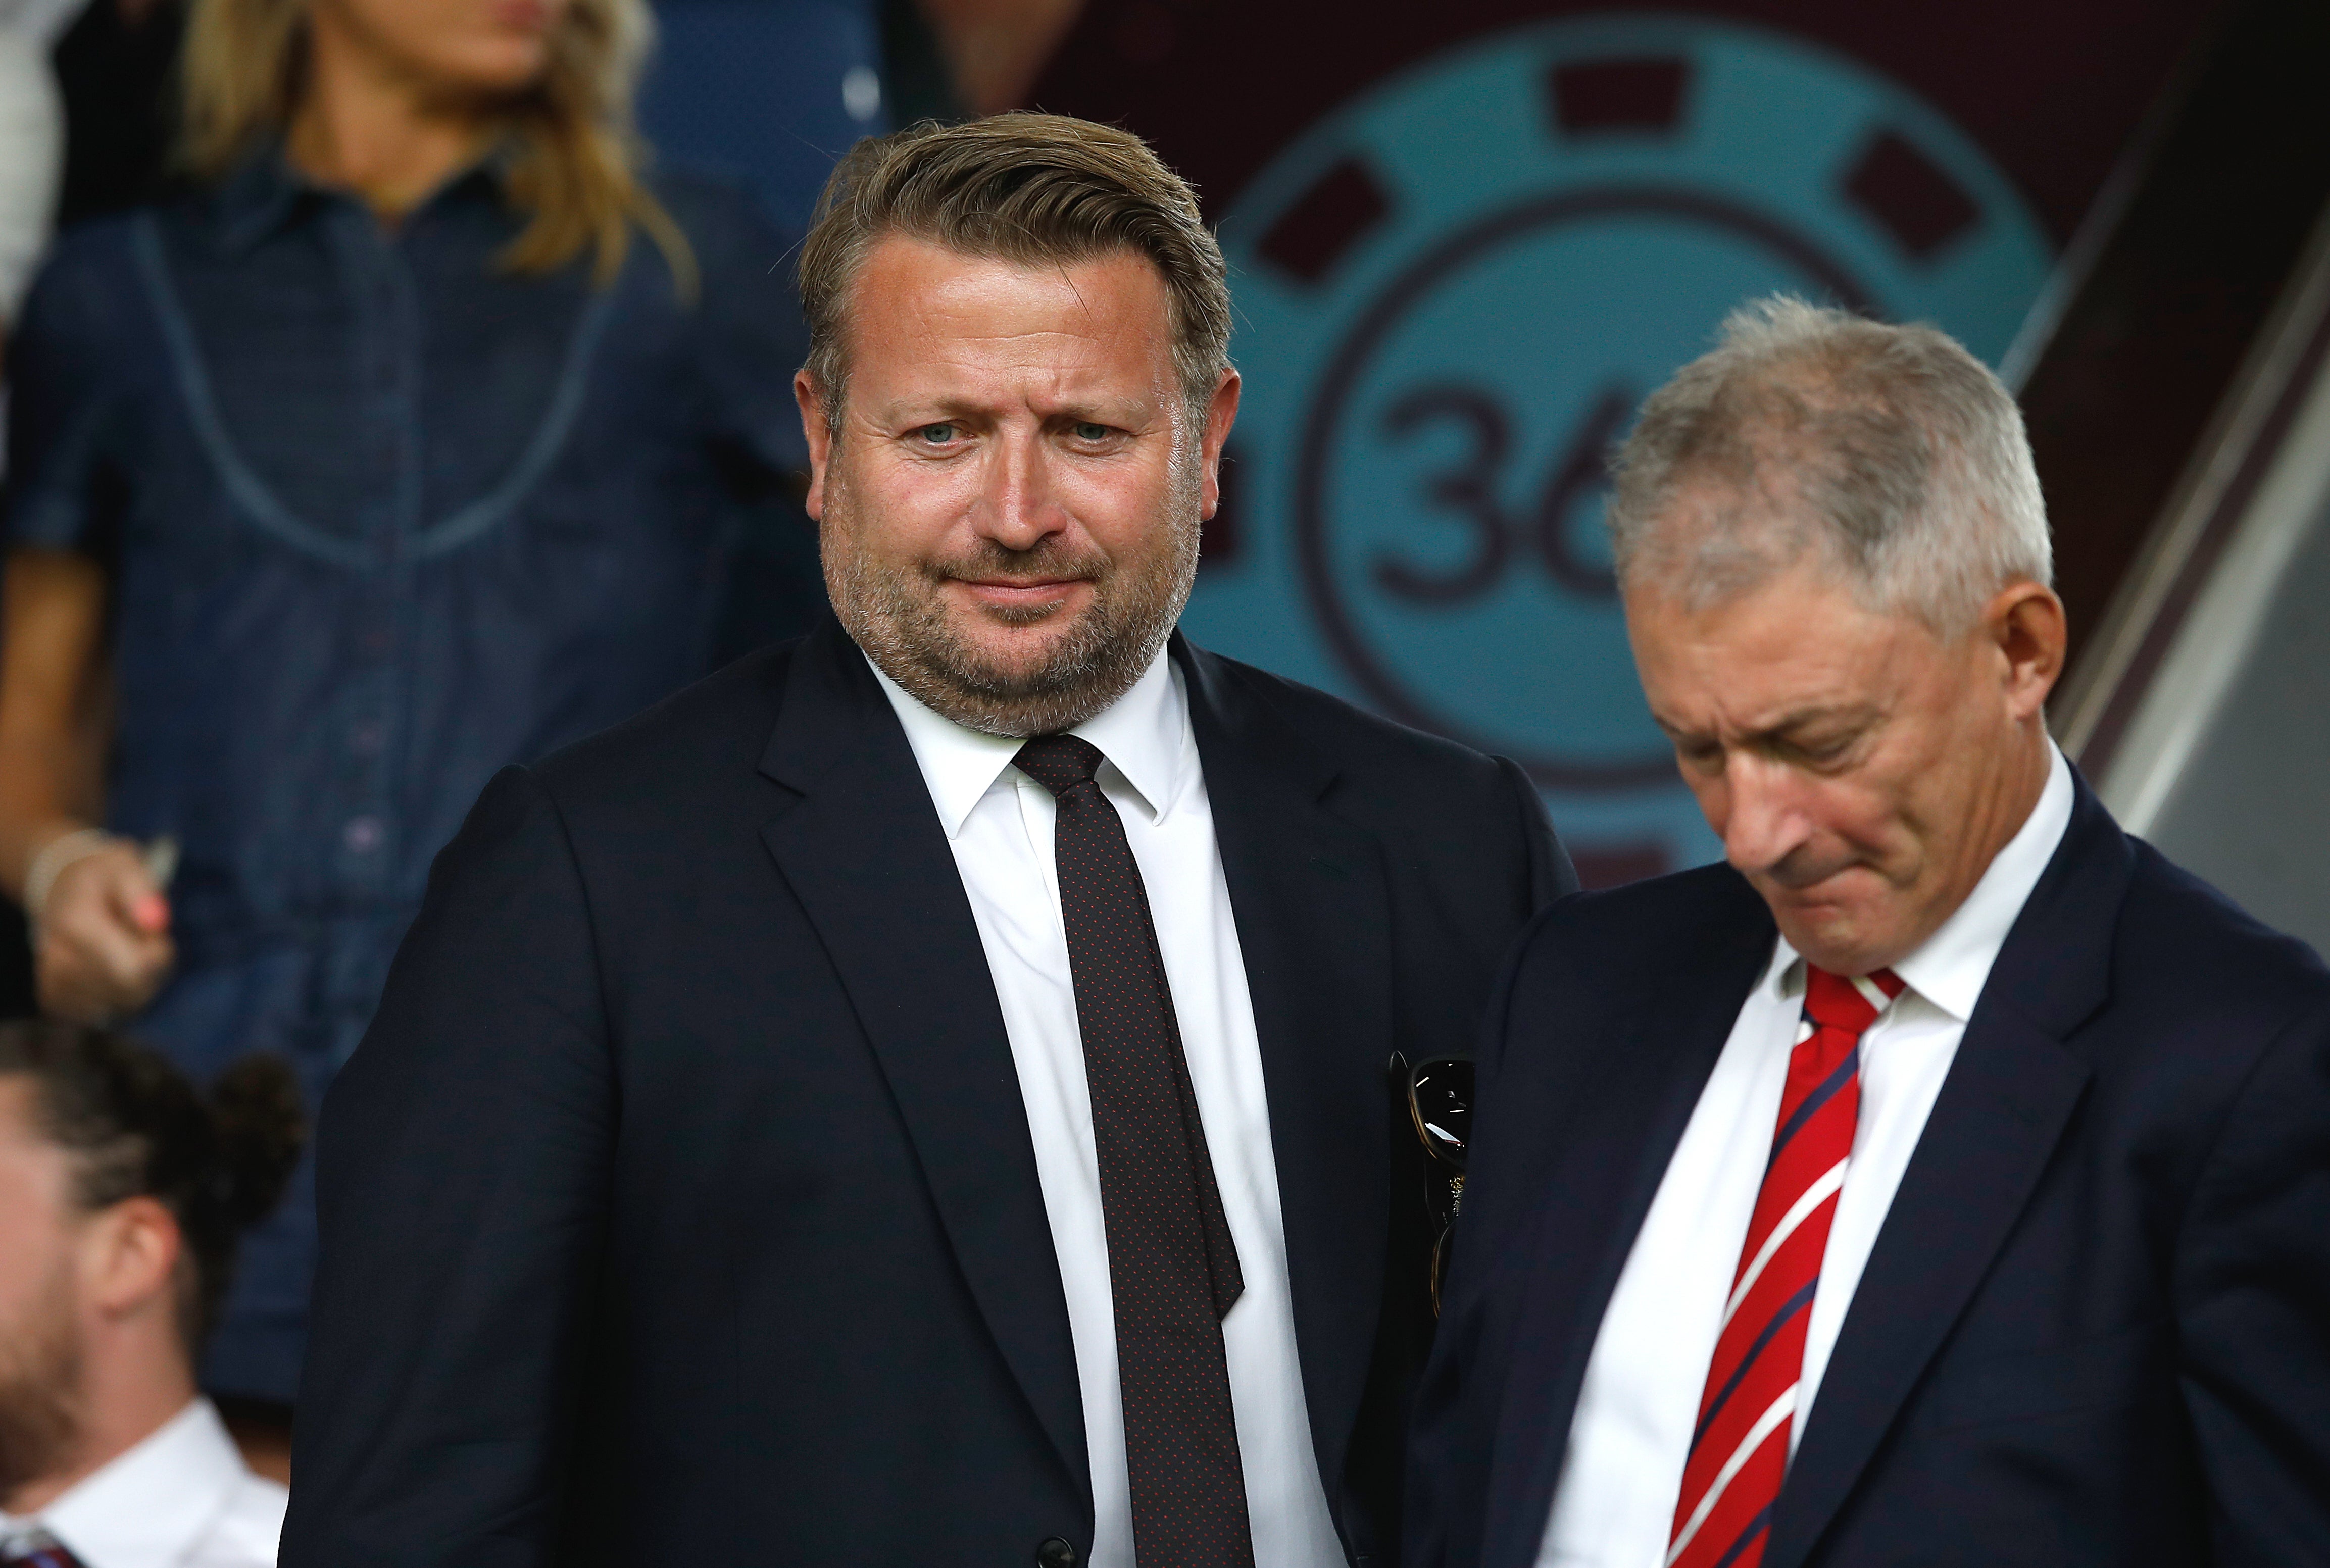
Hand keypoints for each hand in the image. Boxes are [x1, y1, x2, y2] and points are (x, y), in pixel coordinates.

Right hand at [35, 840, 174, 1023]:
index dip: (158, 955)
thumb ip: (142, 891)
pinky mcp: (54, 997)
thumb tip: (156, 921)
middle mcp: (57, 957)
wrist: (66, 890)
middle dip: (149, 971)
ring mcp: (53, 980)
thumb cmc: (103, 878)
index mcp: (76, 924)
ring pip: (118, 1006)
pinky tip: (110, 968)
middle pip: (129, 992)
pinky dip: (115, 994)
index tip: (156, 934)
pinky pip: (100, 1012)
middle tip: (143, 942)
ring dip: (135, 983)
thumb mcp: (125, 866)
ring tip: (126, 951)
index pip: (133, 969)